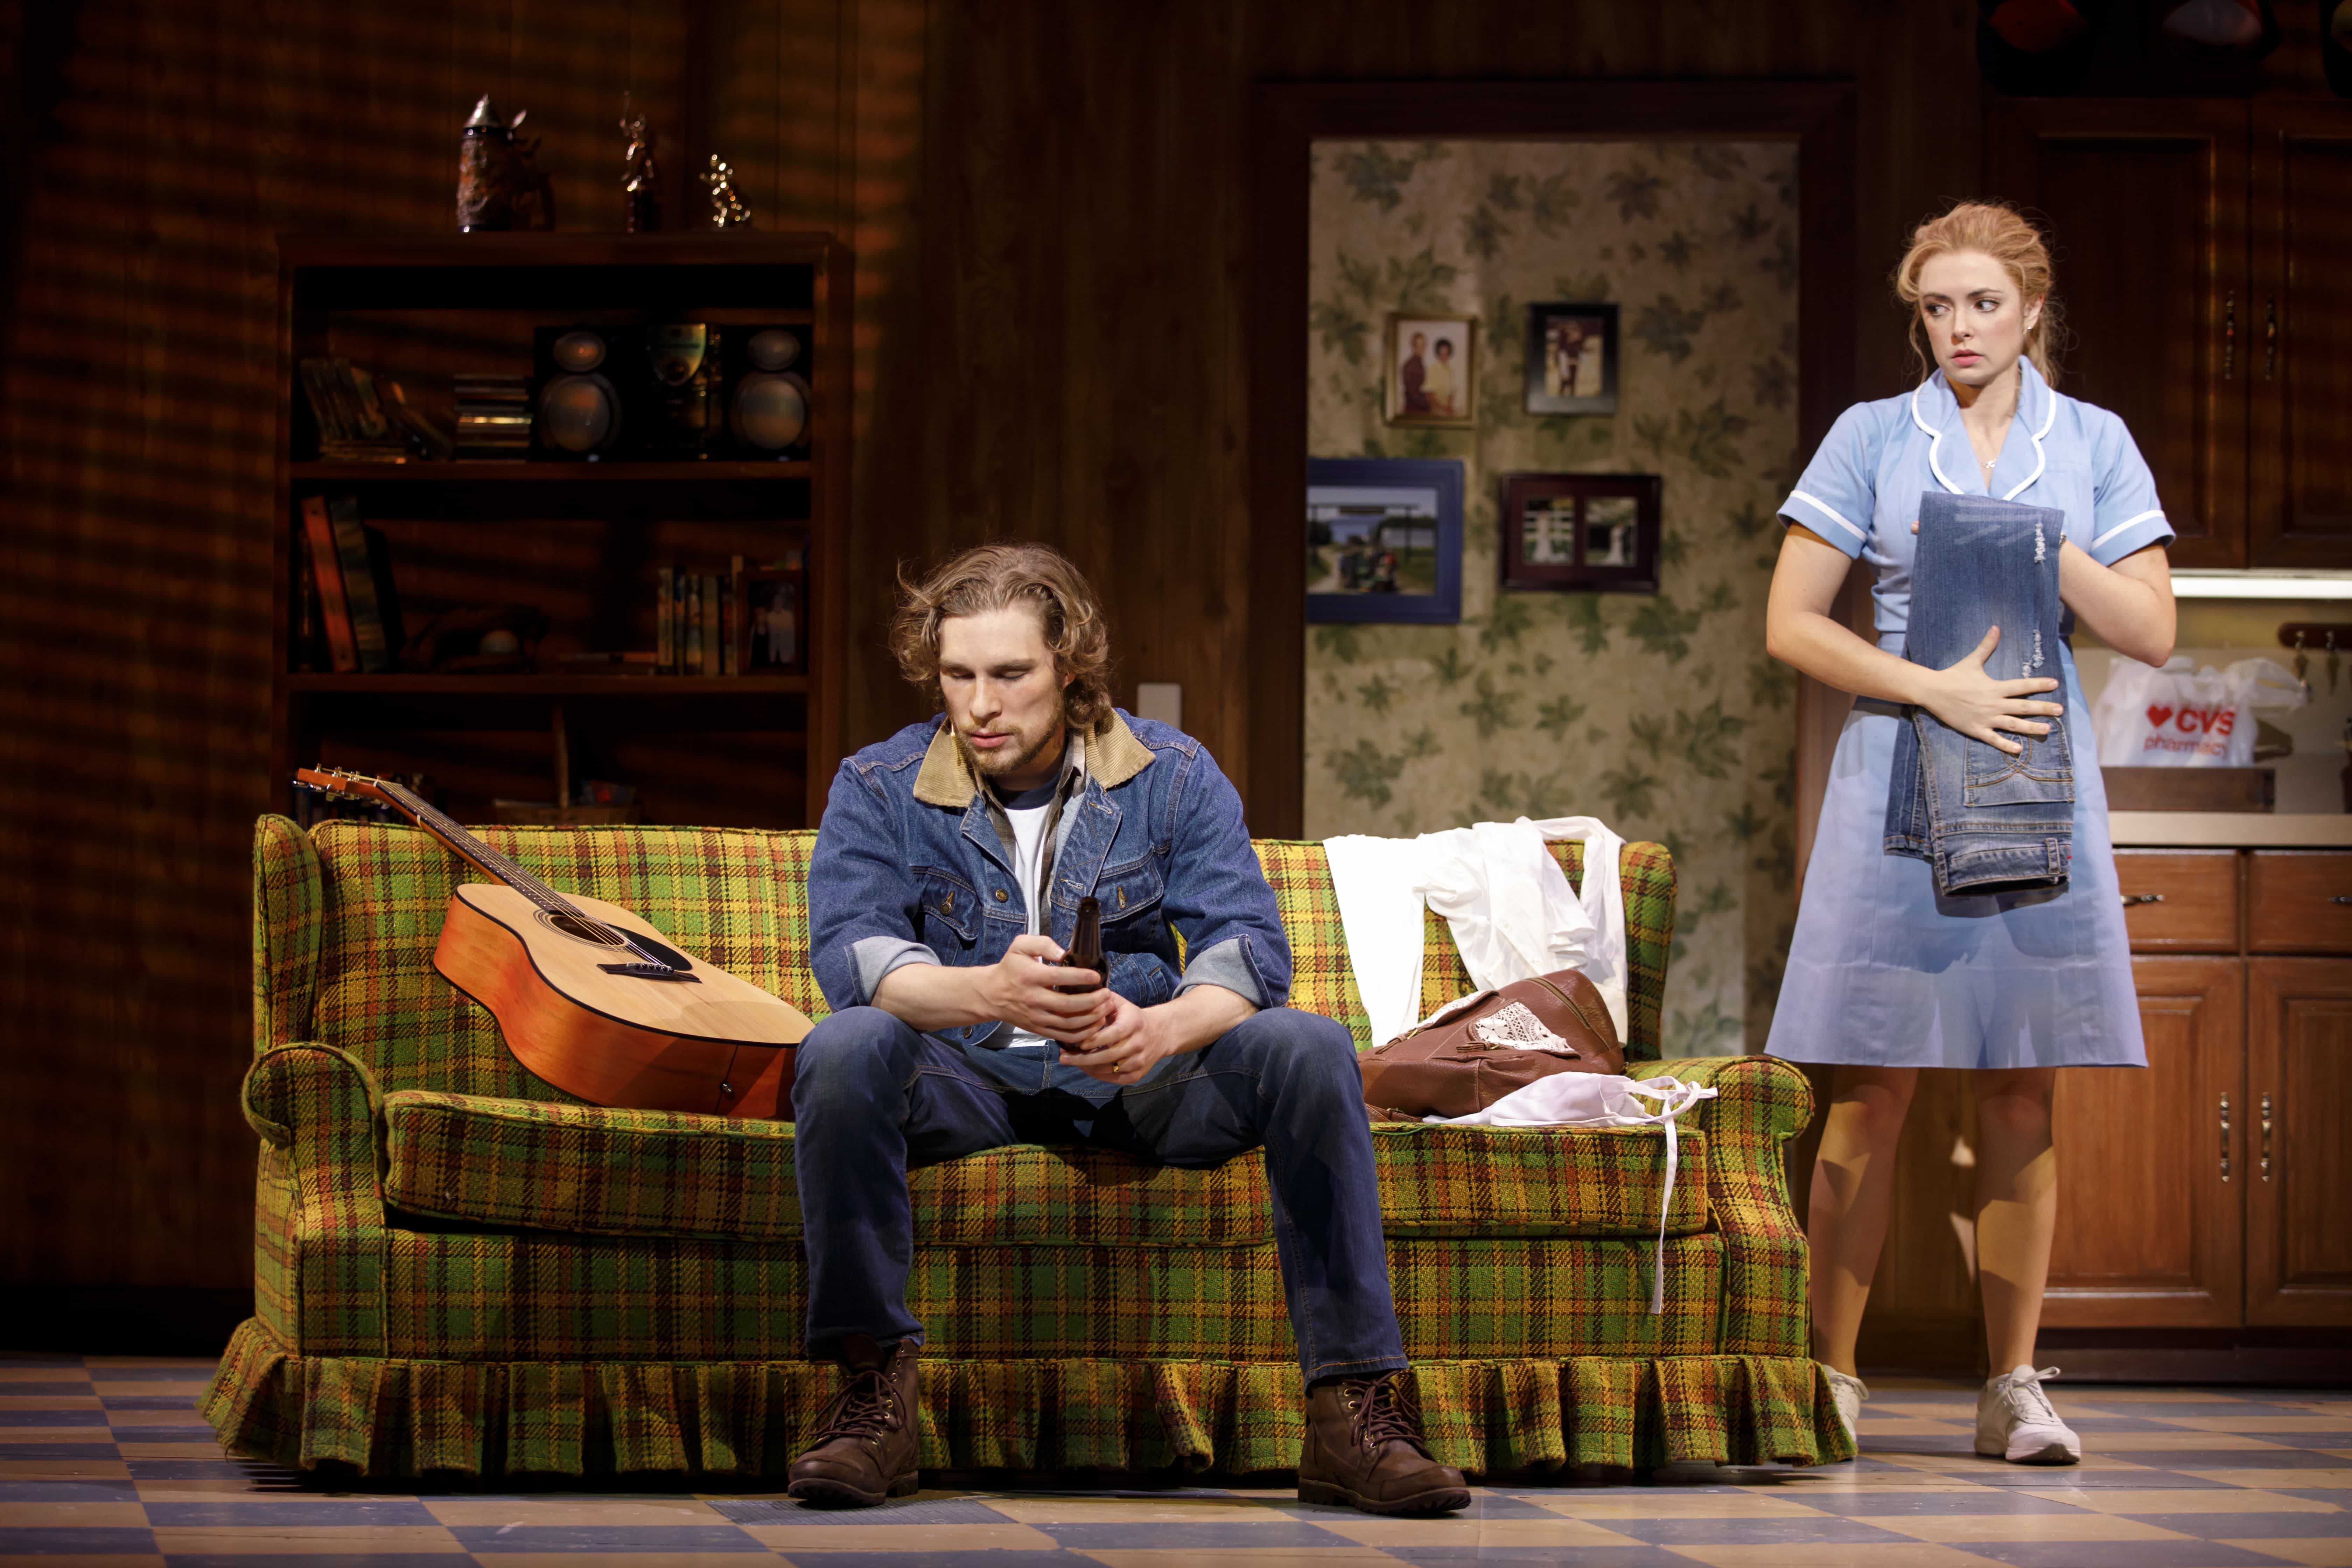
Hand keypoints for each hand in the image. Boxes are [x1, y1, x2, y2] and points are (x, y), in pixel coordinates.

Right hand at [981, 934, 1110, 1043]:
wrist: (992, 994)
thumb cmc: (1011, 967)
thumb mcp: (1020, 946)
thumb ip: (1043, 944)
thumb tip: (1064, 953)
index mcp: (1031, 976)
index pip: (1059, 978)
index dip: (1081, 977)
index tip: (1097, 976)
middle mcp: (1034, 999)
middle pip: (1068, 1005)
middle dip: (1093, 1001)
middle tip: (1107, 994)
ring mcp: (1037, 1017)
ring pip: (1069, 1024)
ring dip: (1092, 1018)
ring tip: (1106, 1008)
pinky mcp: (1039, 1029)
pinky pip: (1064, 1036)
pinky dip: (1083, 1033)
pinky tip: (1095, 1024)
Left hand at [1060, 992, 1166, 1085]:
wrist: (1159, 1033)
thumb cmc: (1131, 1016)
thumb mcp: (1120, 1003)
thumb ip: (1102, 1001)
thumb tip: (1079, 1000)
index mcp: (1134, 1024)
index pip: (1114, 1034)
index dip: (1095, 1039)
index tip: (1078, 1042)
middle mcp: (1139, 1044)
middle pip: (1109, 1056)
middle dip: (1084, 1058)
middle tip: (1064, 1057)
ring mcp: (1139, 1062)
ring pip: (1110, 1069)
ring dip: (1088, 1067)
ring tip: (1071, 1061)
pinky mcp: (1137, 1075)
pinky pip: (1114, 1079)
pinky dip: (1098, 1075)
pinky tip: (1085, 1068)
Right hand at [1915, 625, 2061, 756]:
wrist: (1933, 691)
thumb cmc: (1953, 675)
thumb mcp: (1971, 660)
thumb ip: (1986, 646)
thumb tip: (1996, 627)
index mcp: (1995, 687)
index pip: (2022, 686)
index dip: (2039, 684)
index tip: (2055, 684)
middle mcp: (1994, 703)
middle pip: (2023, 707)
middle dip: (2043, 708)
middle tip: (2060, 710)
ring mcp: (1986, 718)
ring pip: (2013, 724)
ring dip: (2031, 727)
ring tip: (2048, 729)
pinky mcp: (1976, 729)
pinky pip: (1994, 739)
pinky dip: (2006, 745)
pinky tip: (2019, 749)